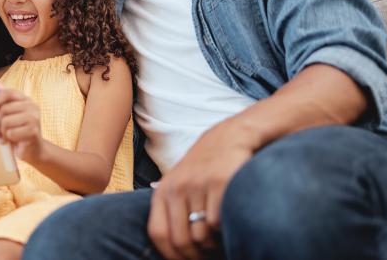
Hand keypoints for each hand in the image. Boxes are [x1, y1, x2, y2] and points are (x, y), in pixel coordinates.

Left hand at [0, 87, 44, 162]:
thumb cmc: (21, 132)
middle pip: (4, 109)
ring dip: (2, 132)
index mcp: (26, 100)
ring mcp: (34, 118)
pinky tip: (13, 141)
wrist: (34, 150)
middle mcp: (32, 106)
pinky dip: (8, 139)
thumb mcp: (11, 116)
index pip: (7, 93)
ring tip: (6, 137)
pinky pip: (11, 133)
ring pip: (5, 122)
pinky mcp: (33, 130)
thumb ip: (5, 102)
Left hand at [147, 121, 255, 259]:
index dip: (171, 255)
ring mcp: (198, 185)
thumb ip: (170, 211)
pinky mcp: (221, 183)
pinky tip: (227, 220)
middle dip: (195, 256)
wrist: (227, 138)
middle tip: (207, 257)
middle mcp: (177, 188)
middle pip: (181, 239)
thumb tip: (169, 248)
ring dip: (212, 244)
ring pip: (202, 235)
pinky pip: (220, 222)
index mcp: (163, 192)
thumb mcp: (178, 185)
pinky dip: (224, 229)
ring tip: (217, 238)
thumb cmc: (201, 170)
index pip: (158, 234)